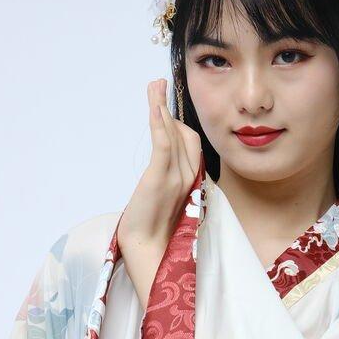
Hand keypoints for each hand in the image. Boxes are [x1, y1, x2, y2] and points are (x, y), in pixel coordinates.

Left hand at [117, 79, 202, 306]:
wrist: (146, 253)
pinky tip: (154, 106)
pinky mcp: (160, 179)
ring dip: (161, 107)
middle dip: (170, 109)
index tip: (166, 106)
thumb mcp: (164, 204)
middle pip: (186, 136)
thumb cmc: (153, 235)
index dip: (179, 124)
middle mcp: (188, 178)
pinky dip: (159, 123)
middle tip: (158, 86)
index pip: (192, 146)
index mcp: (192, 184)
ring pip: (175, 135)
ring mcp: (176, 178)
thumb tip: (163, 170)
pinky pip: (163, 145)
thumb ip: (168, 185)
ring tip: (154, 85)